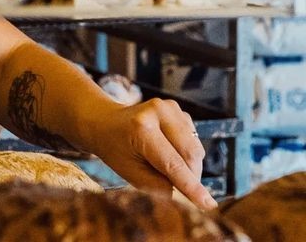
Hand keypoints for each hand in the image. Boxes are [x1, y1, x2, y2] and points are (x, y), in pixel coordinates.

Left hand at [88, 99, 215, 210]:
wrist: (104, 121)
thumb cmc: (116, 150)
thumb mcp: (131, 173)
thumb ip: (159, 186)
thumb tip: (189, 195)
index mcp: (142, 128)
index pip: (173, 164)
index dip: (192, 187)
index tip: (209, 205)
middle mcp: (158, 112)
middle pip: (191, 156)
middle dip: (190, 177)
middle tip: (174, 185)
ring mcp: (169, 107)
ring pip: (196, 149)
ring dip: (189, 166)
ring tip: (163, 165)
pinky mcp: (177, 109)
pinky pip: (193, 140)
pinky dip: (186, 152)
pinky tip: (167, 149)